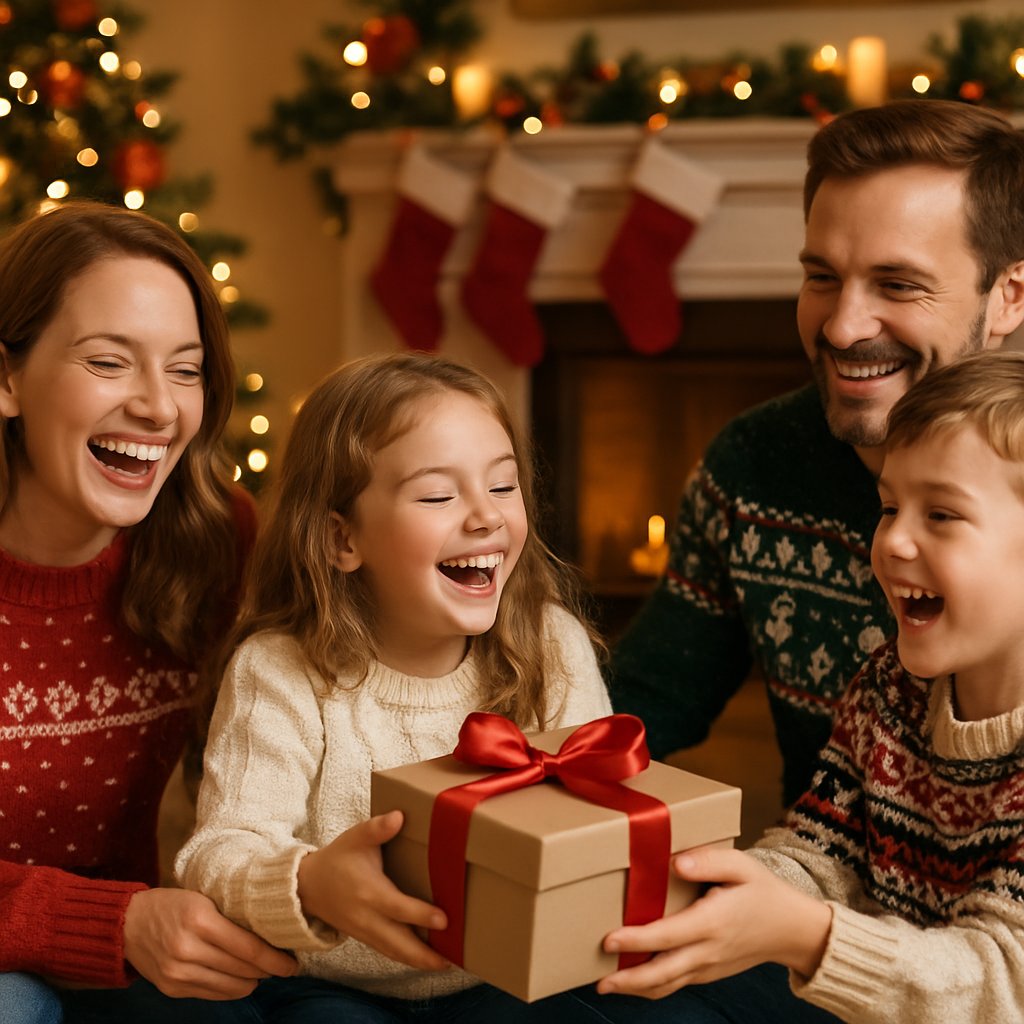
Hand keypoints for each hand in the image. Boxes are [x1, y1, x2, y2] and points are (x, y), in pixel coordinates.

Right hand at [123, 887, 297, 999]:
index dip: (274, 959)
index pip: (248, 948)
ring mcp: (178, 973)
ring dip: (252, 982)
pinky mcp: (172, 988)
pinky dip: (231, 989)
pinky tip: (242, 980)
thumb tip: (270, 932)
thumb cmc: (173, 904)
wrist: (128, 923)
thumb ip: (231, 916)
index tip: (292, 963)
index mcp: (200, 920)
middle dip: (268, 970)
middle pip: (242, 969)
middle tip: (285, 965)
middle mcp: (188, 949)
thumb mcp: (204, 899)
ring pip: (230, 987)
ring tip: (263, 972)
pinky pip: (212, 995)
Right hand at [297, 810, 448, 971]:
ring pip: (394, 952)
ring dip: (419, 961)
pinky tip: (425, 960)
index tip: (444, 919)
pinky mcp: (364, 937)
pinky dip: (406, 958)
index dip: (421, 915)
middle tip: (452, 960)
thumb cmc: (337, 858)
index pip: (398, 908)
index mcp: (368, 892)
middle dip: (425, 955)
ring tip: (445, 964)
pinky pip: (388, 952)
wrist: (307, 886)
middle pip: (398, 943)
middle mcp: (367, 917)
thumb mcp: (355, 837)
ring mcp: (365, 931)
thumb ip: (377, 828)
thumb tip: (399, 816)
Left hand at [596, 846, 831, 999]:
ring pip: (667, 985)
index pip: (668, 935)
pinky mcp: (709, 972)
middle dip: (628, 979)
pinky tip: (634, 980)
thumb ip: (708, 860)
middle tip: (599, 980)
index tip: (609, 940)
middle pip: (662, 973)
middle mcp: (708, 950)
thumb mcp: (742, 865)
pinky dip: (653, 986)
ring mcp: (709, 966)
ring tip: (606, 985)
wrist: (793, 929)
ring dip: (636, 989)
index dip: (636, 940)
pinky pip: (677, 983)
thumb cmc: (763, 891)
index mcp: (713, 922)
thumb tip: (675, 863)